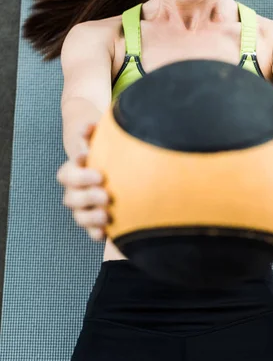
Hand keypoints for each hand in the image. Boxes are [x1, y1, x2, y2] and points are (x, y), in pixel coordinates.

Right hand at [56, 123, 111, 241]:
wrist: (116, 165)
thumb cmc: (106, 151)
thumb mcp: (100, 139)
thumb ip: (92, 132)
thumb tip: (88, 127)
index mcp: (75, 173)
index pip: (68, 173)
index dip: (78, 170)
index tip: (90, 161)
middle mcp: (76, 192)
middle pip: (71, 197)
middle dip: (86, 195)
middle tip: (105, 191)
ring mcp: (85, 209)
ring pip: (79, 216)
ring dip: (91, 216)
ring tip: (106, 213)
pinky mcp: (96, 222)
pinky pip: (92, 232)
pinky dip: (97, 233)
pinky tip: (107, 232)